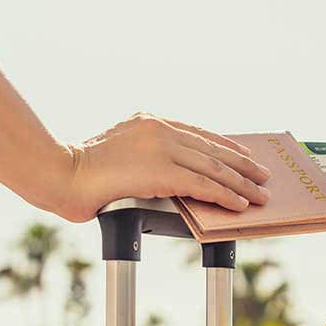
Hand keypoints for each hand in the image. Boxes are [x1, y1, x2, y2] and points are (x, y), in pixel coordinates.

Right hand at [53, 112, 271, 221]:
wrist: (61, 174)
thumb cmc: (83, 172)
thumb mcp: (120, 154)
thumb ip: (147, 157)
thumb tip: (171, 176)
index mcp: (150, 121)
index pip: (198, 133)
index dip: (225, 146)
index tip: (244, 155)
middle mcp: (160, 129)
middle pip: (212, 149)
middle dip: (242, 165)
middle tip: (263, 176)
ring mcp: (162, 148)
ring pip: (214, 167)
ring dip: (241, 183)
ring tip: (260, 195)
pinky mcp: (162, 171)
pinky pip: (204, 184)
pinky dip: (225, 195)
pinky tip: (239, 203)